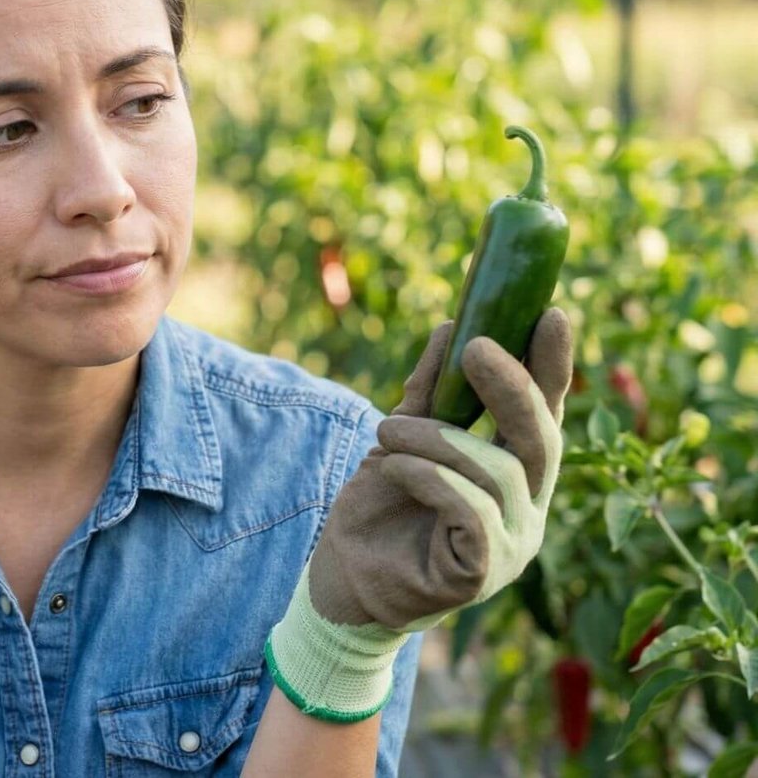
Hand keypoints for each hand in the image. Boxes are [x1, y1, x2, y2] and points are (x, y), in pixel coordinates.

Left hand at [266, 308, 572, 721]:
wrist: (340, 582)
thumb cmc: (376, 511)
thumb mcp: (401, 441)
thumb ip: (428, 394)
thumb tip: (452, 327)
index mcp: (516, 475)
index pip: (546, 415)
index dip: (552, 367)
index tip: (552, 312)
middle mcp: (528, 509)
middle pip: (541, 439)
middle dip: (511, 386)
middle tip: (476, 346)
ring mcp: (513, 545)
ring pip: (498, 471)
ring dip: (437, 439)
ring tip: (388, 430)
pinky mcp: (484, 574)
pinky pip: (470, 511)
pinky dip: (429, 478)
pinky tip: (392, 469)